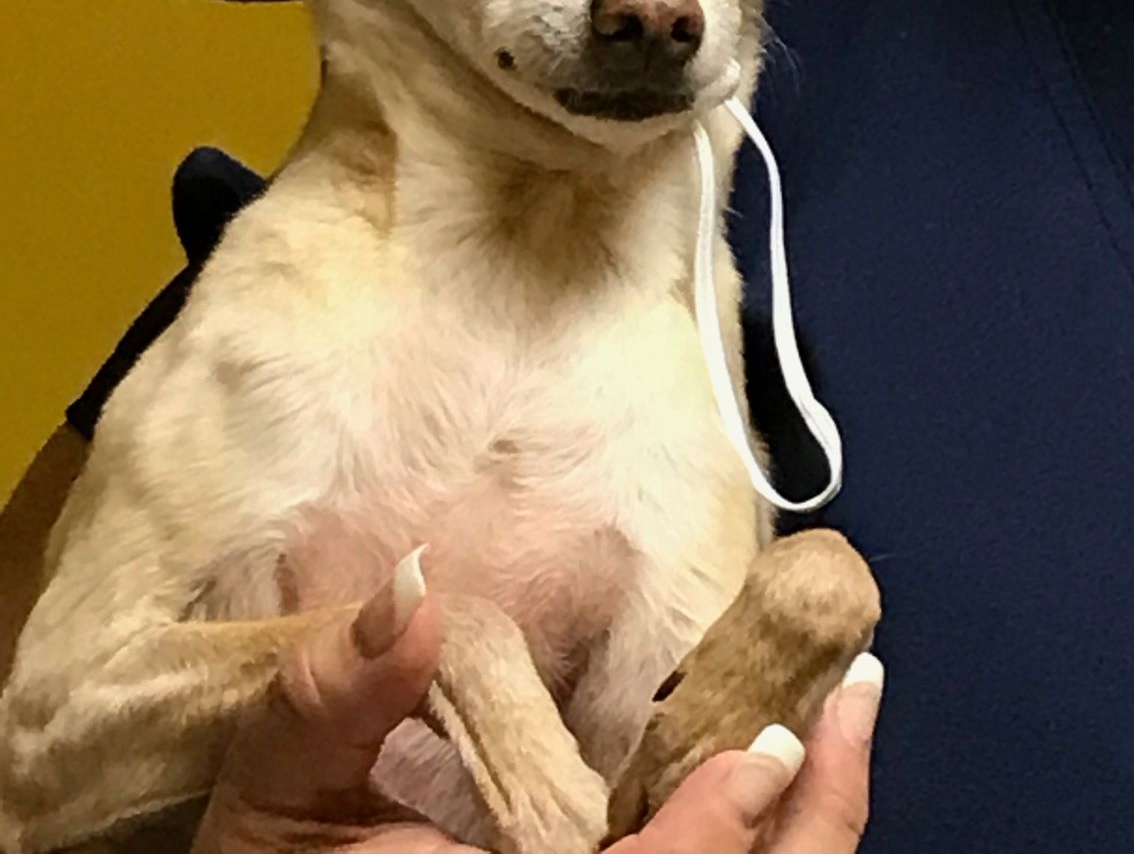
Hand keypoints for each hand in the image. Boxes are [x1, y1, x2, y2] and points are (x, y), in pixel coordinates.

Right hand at [192, 560, 880, 852]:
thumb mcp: (283, 772)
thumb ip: (344, 689)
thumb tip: (412, 593)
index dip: (711, 834)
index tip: (765, 746)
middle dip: (811, 826)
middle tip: (852, 707)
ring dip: (806, 829)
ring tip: (841, 722)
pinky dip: (765, 835)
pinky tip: (779, 765)